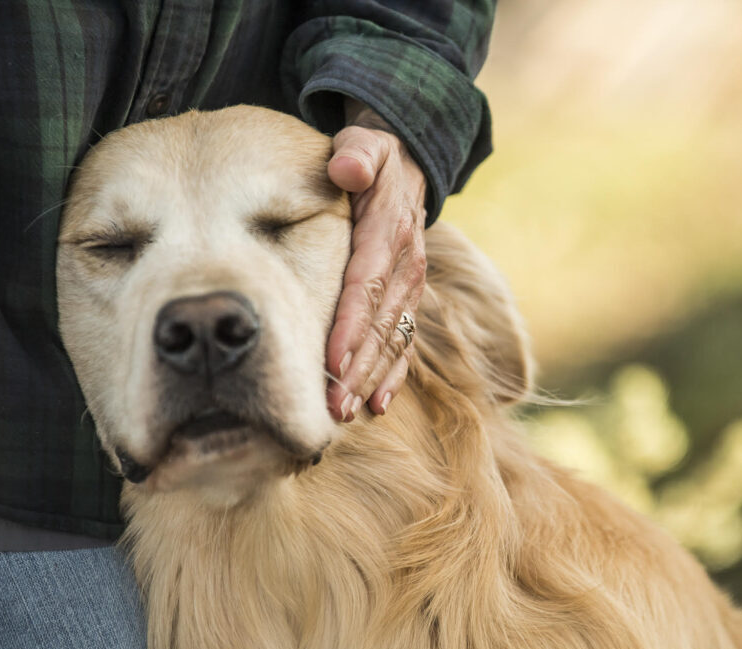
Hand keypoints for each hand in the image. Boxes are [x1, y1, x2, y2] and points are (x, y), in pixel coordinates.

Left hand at [325, 100, 426, 421]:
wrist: (406, 165)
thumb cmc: (371, 157)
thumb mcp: (366, 143)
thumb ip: (358, 153)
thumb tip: (346, 167)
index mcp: (390, 230)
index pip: (368, 283)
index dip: (352, 323)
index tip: (331, 359)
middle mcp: (406, 264)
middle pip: (382, 323)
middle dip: (358, 366)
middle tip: (333, 405)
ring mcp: (410, 286)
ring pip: (393, 339)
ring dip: (371, 378)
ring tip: (346, 412)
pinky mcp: (407, 298)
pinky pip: (404, 340)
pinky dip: (392, 374)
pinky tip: (376, 403)